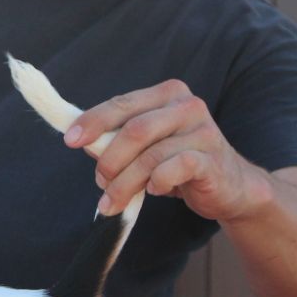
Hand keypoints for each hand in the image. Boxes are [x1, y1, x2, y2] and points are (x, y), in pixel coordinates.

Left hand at [65, 80, 267, 222]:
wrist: (227, 185)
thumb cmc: (175, 163)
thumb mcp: (143, 147)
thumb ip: (113, 139)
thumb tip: (77, 139)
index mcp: (166, 94)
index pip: (122, 103)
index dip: (93, 121)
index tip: (69, 140)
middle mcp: (187, 106)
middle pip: (134, 131)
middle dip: (109, 161)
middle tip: (100, 183)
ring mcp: (203, 131)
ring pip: (150, 156)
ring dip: (124, 184)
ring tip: (113, 201)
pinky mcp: (212, 159)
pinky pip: (174, 169)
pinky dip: (157, 182)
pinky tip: (153, 190)